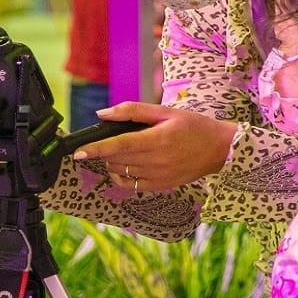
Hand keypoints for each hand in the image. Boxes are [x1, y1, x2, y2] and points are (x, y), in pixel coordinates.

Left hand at [71, 103, 238, 191]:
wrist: (219, 149)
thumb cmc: (194, 126)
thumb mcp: (165, 112)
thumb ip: (133, 111)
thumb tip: (103, 114)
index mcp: (158, 139)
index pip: (119, 145)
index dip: (96, 149)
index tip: (78, 152)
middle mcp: (157, 161)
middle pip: (116, 159)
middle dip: (103, 151)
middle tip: (104, 141)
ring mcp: (159, 177)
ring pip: (121, 172)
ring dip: (112, 162)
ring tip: (118, 151)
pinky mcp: (161, 186)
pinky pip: (132, 186)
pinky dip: (122, 177)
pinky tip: (124, 167)